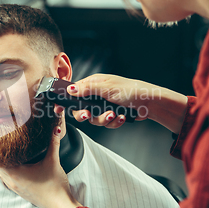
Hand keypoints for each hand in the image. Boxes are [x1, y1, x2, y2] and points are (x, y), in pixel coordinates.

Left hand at [0, 126, 82, 207]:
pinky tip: (15, 164)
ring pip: (2, 173)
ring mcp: (16, 188)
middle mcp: (12, 182)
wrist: (60, 205)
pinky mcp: (21, 192)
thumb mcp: (53, 161)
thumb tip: (56, 128)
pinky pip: (8, 179)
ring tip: (5, 151)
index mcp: (15, 174)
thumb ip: (53, 142)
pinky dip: (8, 171)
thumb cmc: (55, 186)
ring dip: (2, 163)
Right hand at [66, 74, 187, 133]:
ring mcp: (104, 106)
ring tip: (114, 114)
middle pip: (81, 110)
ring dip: (104, 119)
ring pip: (94, 119)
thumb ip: (87, 89)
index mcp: (93, 84)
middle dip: (85, 115)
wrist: (151, 103)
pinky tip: (121, 116)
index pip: (73, 92)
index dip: (65, 101)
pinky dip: (114, 122)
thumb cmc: (132, 90)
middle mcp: (97, 95)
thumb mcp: (107, 88)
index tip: (58, 109)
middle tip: (88, 115)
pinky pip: (106, 123)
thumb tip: (69, 88)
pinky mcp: (112, 115)